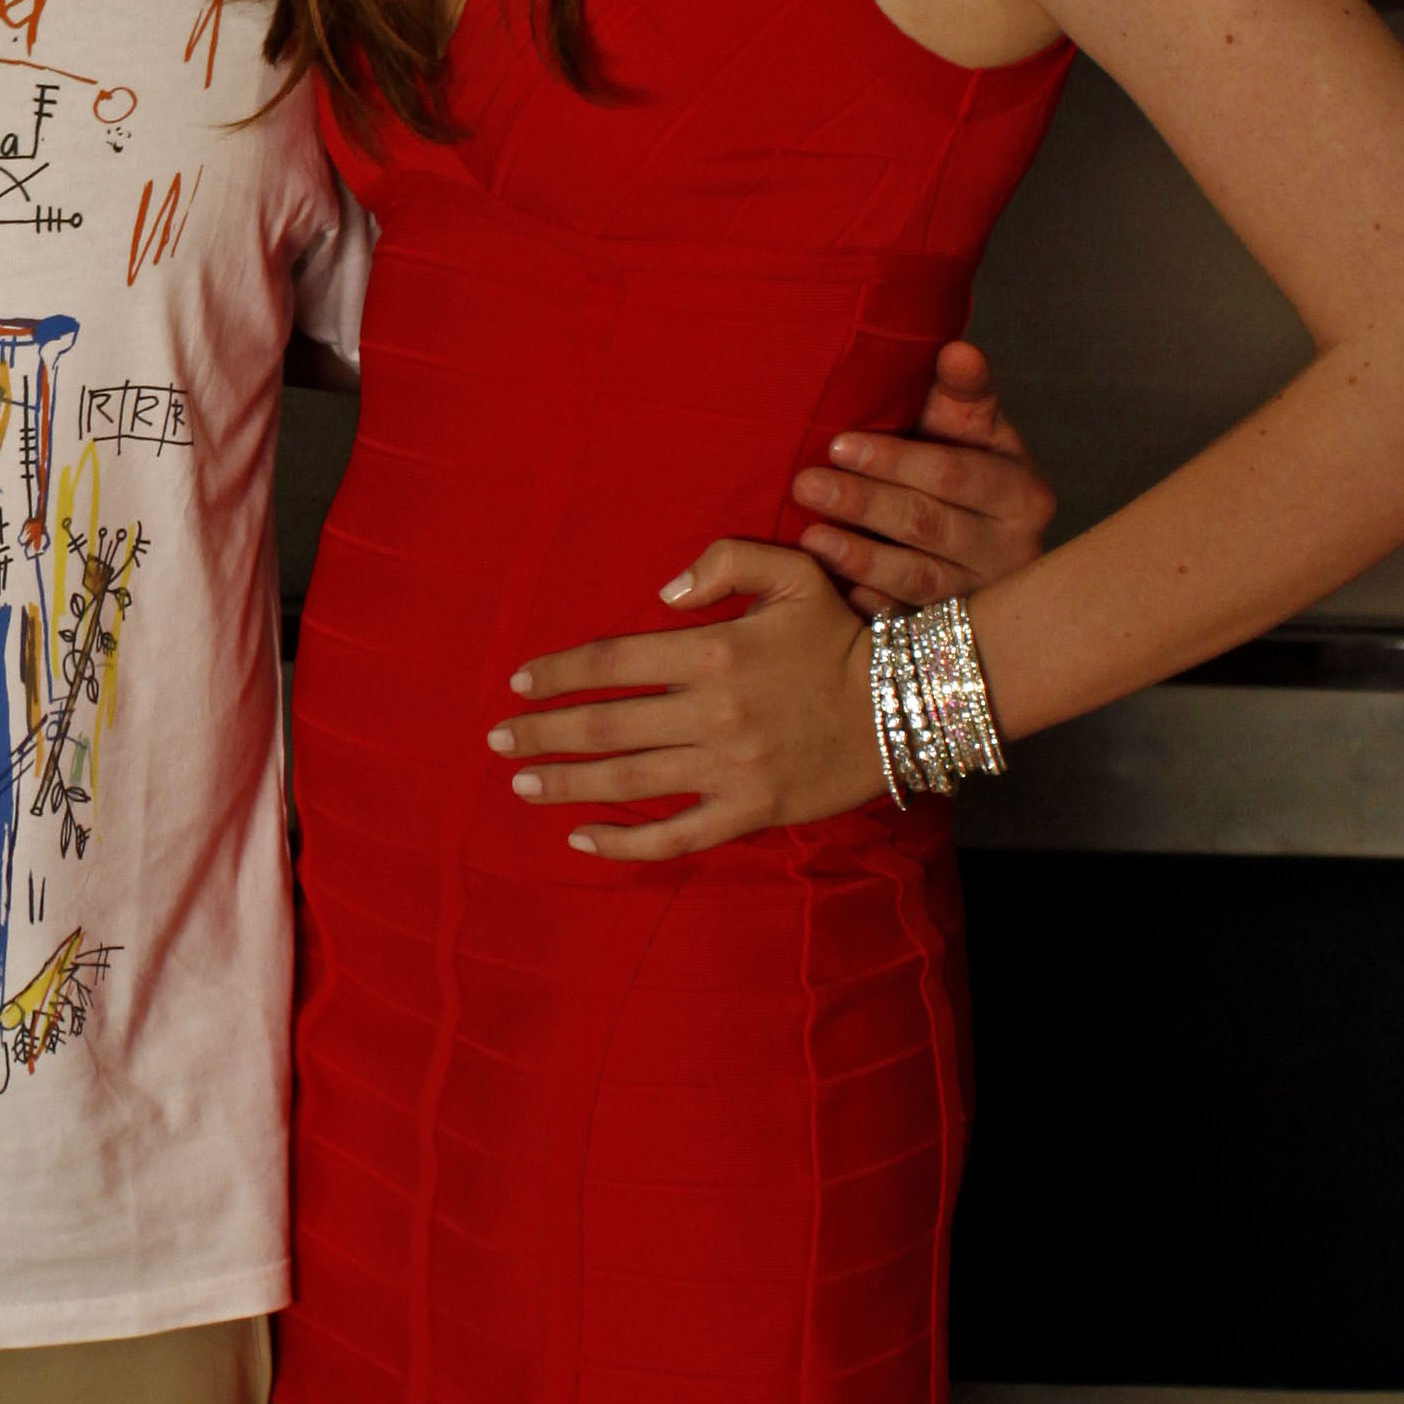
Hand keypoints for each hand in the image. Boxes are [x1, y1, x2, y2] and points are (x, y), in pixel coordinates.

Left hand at [490, 539, 881, 860]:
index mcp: (715, 651)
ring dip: (565, 784)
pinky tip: (581, 840)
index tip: (520, 682)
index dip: (559, 673)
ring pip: (628, 780)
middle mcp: (713, 713)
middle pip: (606, 726)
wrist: (906, 703)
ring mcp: (729, 769)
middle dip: (542, 733)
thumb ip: (726, 560)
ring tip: (521, 784)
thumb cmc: (843, 633)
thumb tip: (662, 590)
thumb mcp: (794, 571)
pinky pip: (676, 836)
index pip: (613, 660)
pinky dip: (624, 843)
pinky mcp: (750, 812)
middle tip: (497, 741)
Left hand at [792, 335, 1053, 612]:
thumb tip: (957, 351)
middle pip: (929, 524)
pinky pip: (902, 625)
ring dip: (859, 557)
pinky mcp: (949, 633)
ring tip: (810, 536)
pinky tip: (826, 592)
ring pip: (916, 579)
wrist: (983, 539)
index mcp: (1022, 493)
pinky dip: (864, 607)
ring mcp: (981, 597)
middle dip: (864, 503)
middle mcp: (1011, 550)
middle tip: (807, 484)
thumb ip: (965, 391)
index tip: (838, 443)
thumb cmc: (968, 468)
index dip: (895, 459)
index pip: (954, 472)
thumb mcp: (974, 428)